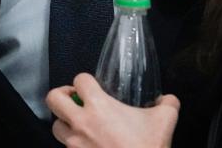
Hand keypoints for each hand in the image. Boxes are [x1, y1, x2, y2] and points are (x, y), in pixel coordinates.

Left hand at [46, 73, 179, 147]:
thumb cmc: (148, 147)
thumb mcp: (165, 119)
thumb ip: (167, 103)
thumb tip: (167, 99)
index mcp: (99, 106)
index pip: (80, 80)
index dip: (85, 80)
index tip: (92, 86)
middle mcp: (81, 123)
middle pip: (53, 99)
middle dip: (61, 95)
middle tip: (73, 98)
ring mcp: (75, 145)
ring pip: (55, 127)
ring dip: (64, 123)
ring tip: (77, 124)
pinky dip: (73, 145)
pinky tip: (87, 145)